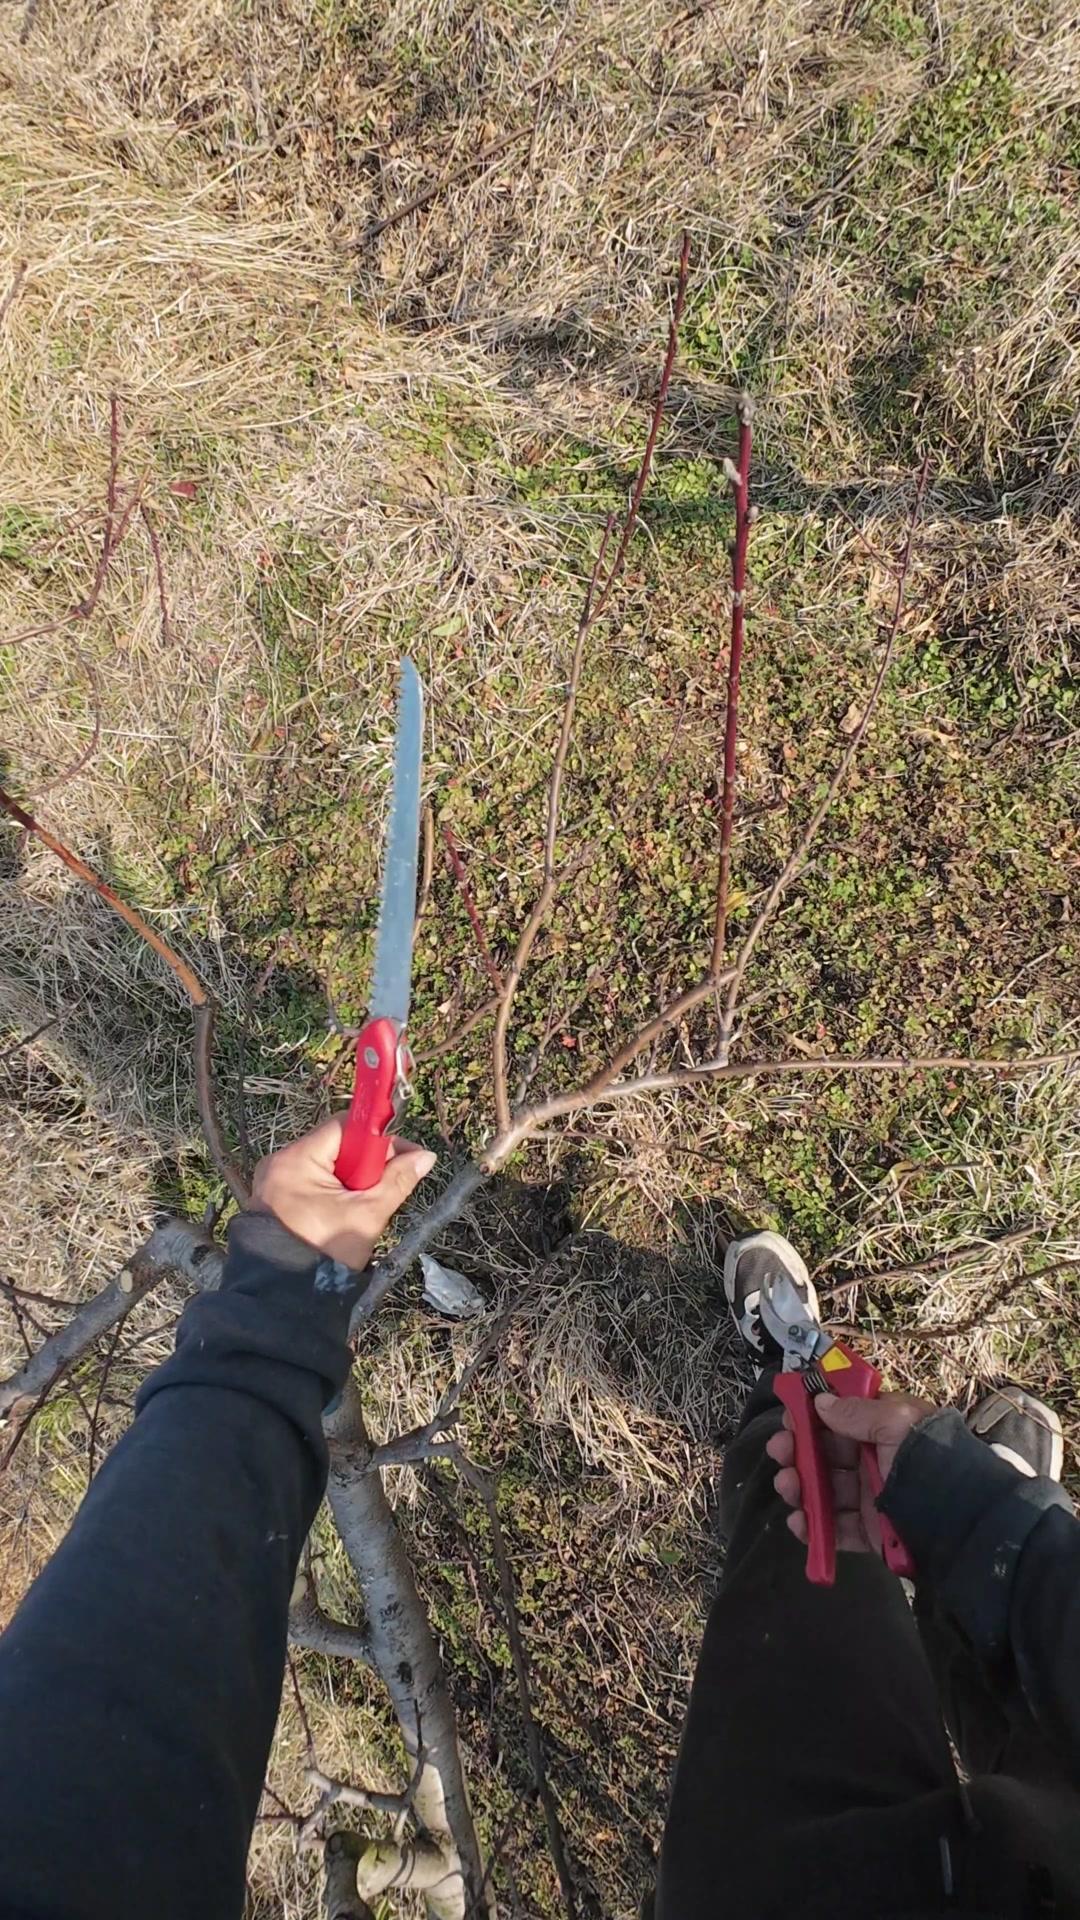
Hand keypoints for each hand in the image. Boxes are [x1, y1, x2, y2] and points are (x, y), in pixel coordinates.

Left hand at [250, 1117, 435, 1270]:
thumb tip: (425, 1156)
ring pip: (326, 1167)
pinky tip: (346, 1213)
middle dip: (367, 1163)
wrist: (284, 1298)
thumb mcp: (367, 1214)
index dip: (376, 1137)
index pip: (343, 1126)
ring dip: (352, 1180)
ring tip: (367, 1205)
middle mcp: (279, 1164)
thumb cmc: (324, 1253)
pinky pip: (312, 1184)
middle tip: (388, 1185)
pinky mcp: (275, 1201)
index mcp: (296, 1160)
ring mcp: (274, 1183)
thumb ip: (397, 1181)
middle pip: (335, 1146)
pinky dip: (334, 1193)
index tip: (402, 1154)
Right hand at [766, 1388, 934, 1552]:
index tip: (790, 1417)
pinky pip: (834, 1528)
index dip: (812, 1416)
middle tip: (779, 1451)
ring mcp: (870, 1498)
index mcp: (885, 1430)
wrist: (961, 1525)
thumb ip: (858, 1412)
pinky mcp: (869, 1532)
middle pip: (825, 1455)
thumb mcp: (897, 1424)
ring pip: (824, 1491)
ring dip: (799, 1487)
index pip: (842, 1417)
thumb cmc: (930, 1464)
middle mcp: (875, 1461)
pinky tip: (799, 1522)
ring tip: (787, 1487)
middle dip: (797, 1452)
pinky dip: (813, 1527)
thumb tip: (821, 1402)